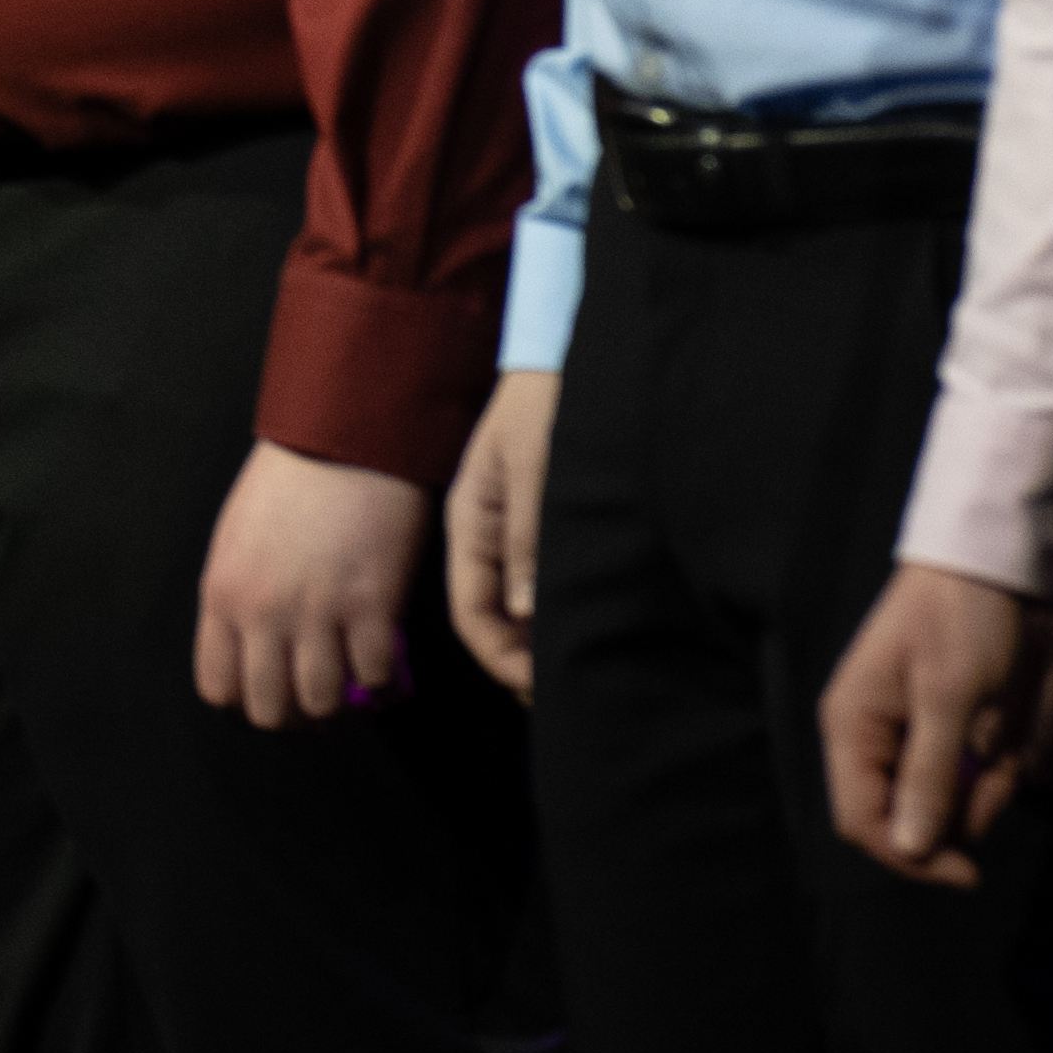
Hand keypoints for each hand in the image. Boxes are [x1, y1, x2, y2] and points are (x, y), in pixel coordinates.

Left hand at [195, 443, 428, 725]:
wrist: (345, 441)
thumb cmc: (289, 482)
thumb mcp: (237, 540)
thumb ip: (239, 598)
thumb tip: (256, 649)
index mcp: (222, 593)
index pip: (217, 686)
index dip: (246, 700)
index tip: (270, 692)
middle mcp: (262, 611)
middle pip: (269, 710)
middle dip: (294, 717)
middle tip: (316, 702)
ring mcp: (317, 612)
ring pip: (322, 704)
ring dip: (341, 704)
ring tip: (351, 685)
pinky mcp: (371, 607)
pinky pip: (375, 679)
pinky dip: (382, 683)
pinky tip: (383, 665)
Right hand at [444, 369, 560, 698]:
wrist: (562, 359)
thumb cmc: (546, 409)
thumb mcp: (536, 472)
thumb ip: (529, 541)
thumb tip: (525, 614)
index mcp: (470, 526)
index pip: (471, 615)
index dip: (501, 660)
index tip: (542, 689)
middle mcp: (486, 538)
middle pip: (491, 620)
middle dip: (520, 663)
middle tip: (568, 693)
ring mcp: (512, 534)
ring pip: (516, 608)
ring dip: (539, 642)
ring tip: (579, 667)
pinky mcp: (538, 527)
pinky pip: (536, 586)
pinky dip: (554, 615)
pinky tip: (582, 625)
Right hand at [821, 566, 1039, 886]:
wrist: (989, 567)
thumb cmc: (961, 622)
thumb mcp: (950, 698)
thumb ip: (928, 775)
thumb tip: (908, 849)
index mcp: (852, 727)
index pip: (861, 820)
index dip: (910, 857)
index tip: (971, 872)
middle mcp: (869, 737)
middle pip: (904, 817)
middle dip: (959, 812)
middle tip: (998, 773)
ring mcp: (902, 734)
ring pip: (941, 801)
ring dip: (981, 787)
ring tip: (1003, 737)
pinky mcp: (935, 729)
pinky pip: (961, 776)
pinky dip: (990, 768)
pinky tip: (1002, 730)